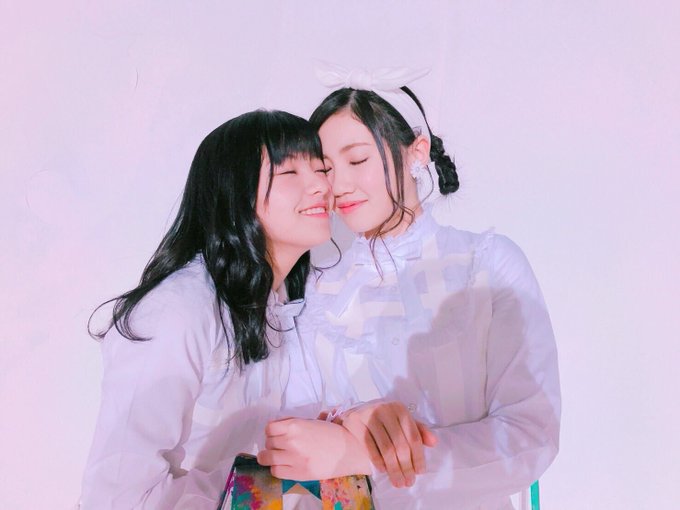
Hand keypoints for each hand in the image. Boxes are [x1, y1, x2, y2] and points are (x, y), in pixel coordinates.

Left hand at [257, 418, 371, 480]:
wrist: (349, 449)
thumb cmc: (332, 433)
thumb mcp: (312, 422)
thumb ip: (294, 424)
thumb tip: (278, 427)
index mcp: (295, 425)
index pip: (269, 428)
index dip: (271, 431)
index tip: (276, 433)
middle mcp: (291, 441)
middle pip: (268, 442)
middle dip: (272, 443)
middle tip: (280, 445)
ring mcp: (294, 458)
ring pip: (267, 458)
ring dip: (270, 456)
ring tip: (277, 456)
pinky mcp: (298, 473)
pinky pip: (276, 471)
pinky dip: (276, 468)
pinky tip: (284, 465)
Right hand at [328, 401, 437, 487]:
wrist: (358, 414)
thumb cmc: (385, 421)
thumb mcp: (403, 422)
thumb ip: (419, 431)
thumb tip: (434, 442)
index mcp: (400, 410)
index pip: (413, 437)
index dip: (418, 457)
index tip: (420, 472)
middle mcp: (386, 410)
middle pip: (400, 445)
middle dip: (406, 467)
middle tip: (408, 482)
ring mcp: (370, 416)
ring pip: (386, 449)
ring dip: (393, 469)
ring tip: (398, 482)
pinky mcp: (357, 424)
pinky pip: (370, 447)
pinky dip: (378, 461)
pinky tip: (383, 470)